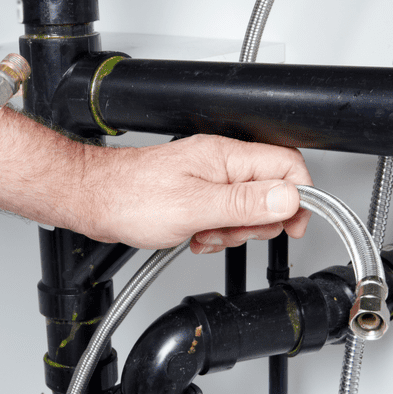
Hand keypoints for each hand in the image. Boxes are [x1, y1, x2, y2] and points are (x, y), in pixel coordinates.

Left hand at [77, 134, 311, 251]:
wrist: (94, 201)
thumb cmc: (131, 199)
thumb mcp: (194, 208)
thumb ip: (244, 204)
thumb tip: (288, 198)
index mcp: (226, 157)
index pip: (287, 166)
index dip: (297, 198)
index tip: (291, 226)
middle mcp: (220, 163)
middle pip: (271, 191)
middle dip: (257, 221)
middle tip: (231, 231)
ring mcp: (208, 178)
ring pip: (247, 208)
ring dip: (232, 231)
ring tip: (205, 233)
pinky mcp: (196, 194)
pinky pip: (224, 216)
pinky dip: (215, 232)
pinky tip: (195, 236)